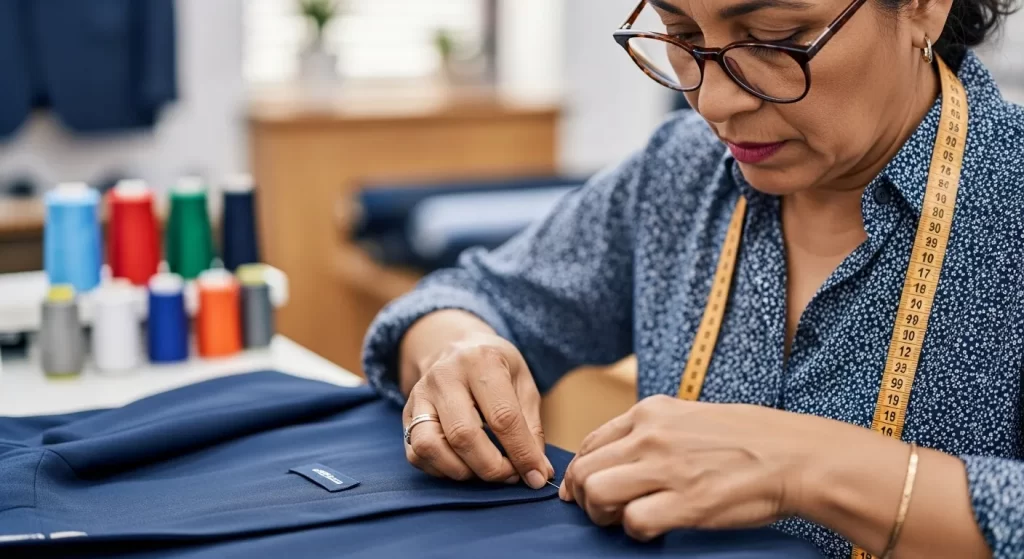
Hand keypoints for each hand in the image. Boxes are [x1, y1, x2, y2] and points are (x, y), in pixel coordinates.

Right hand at [403, 332, 553, 488]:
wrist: (458, 346)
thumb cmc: (497, 368)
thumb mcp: (524, 384)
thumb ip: (532, 428)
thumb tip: (538, 472)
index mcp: (481, 361)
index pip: (502, 417)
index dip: (521, 453)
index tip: (536, 476)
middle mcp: (444, 375)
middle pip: (463, 435)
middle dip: (491, 467)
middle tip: (510, 475)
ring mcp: (420, 394)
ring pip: (430, 446)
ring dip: (461, 471)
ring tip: (483, 471)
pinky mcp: (407, 413)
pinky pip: (416, 453)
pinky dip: (440, 470)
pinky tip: (461, 464)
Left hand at [559, 395, 814, 540]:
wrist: (796, 455)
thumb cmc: (751, 439)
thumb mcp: (691, 417)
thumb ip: (653, 432)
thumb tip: (620, 459)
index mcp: (651, 412)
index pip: (590, 442)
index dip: (580, 472)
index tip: (582, 491)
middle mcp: (651, 435)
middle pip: (584, 469)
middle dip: (584, 497)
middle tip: (603, 512)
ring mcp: (666, 467)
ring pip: (596, 493)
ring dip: (603, 514)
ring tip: (624, 520)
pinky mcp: (686, 501)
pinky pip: (633, 522)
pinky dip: (637, 532)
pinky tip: (656, 529)